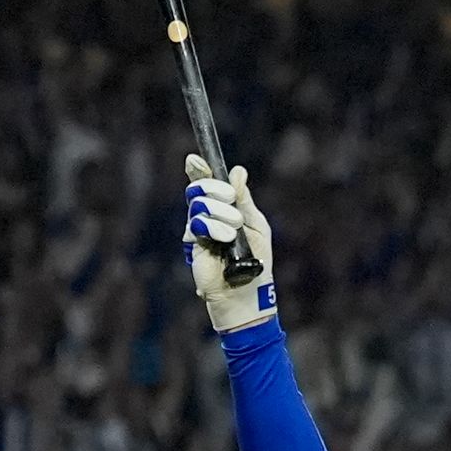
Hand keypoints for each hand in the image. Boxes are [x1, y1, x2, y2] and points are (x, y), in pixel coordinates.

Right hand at [181, 156, 272, 333]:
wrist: (248, 291)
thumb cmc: (257, 260)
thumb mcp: (256, 224)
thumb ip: (244, 199)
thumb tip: (237, 171)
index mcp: (225, 208)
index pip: (207, 183)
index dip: (198, 170)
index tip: (193, 159)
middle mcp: (209, 216)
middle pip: (199, 189)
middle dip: (214, 188)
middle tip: (230, 198)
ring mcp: (199, 230)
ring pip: (198, 204)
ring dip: (219, 212)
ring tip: (234, 230)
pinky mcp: (193, 245)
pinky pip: (196, 225)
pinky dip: (213, 228)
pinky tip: (225, 239)